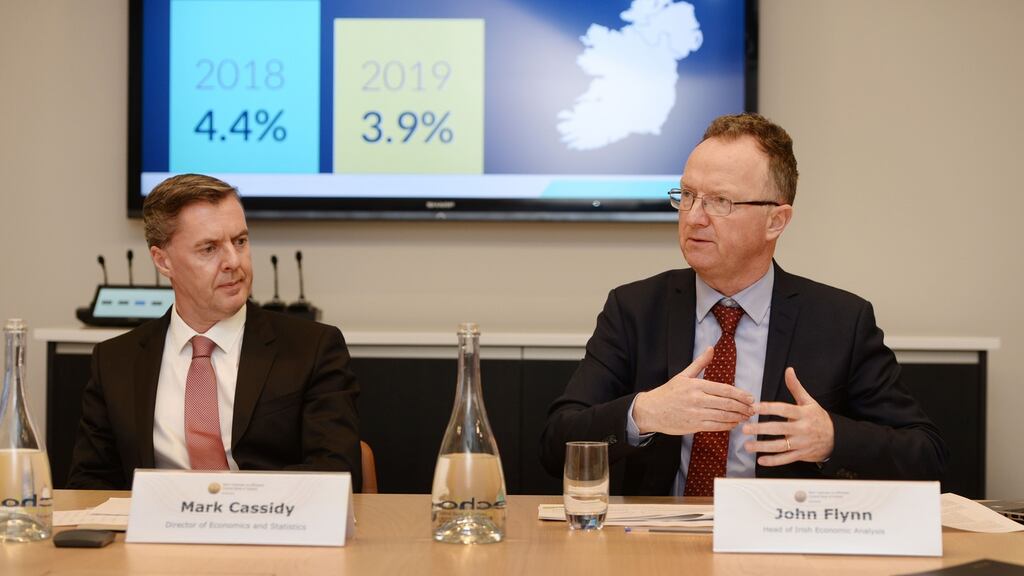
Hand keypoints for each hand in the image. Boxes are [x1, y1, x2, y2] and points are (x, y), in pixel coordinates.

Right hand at [633, 347, 755, 435]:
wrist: (651, 410)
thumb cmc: (668, 393)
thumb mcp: (683, 375)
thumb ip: (700, 363)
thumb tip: (711, 348)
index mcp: (696, 385)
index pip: (724, 389)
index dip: (740, 394)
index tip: (750, 397)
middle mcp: (697, 399)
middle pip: (727, 403)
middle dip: (742, 407)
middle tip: (753, 408)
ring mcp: (696, 413)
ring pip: (723, 416)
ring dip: (737, 417)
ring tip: (746, 416)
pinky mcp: (694, 426)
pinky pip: (715, 426)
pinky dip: (727, 425)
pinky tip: (734, 423)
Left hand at [743, 367, 833, 465]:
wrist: (836, 438)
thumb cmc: (818, 418)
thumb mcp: (809, 401)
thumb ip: (796, 387)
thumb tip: (789, 370)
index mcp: (803, 414)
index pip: (784, 409)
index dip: (768, 408)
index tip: (754, 407)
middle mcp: (802, 429)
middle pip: (779, 428)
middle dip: (761, 429)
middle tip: (745, 428)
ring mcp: (802, 443)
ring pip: (781, 446)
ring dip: (763, 446)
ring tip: (747, 445)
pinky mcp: (801, 455)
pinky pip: (786, 459)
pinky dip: (774, 461)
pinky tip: (761, 460)